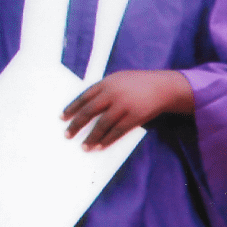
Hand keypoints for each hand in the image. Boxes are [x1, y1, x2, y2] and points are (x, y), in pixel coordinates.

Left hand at [62, 70, 191, 149]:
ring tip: (84, 146)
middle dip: (76, 125)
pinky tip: (100, 146)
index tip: (62, 118)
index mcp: (107, 83)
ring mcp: (124, 106)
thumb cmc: (140, 84)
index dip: (71, 108)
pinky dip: (107, 140)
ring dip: (91, 137)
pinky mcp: (134, 117)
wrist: (164, 87)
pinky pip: (117, 131)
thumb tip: (86, 105)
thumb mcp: (119, 80)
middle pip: (89, 112)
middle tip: (67, 135)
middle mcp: (113, 94)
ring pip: (102, 125)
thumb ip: (103, 90)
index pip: (83, 97)